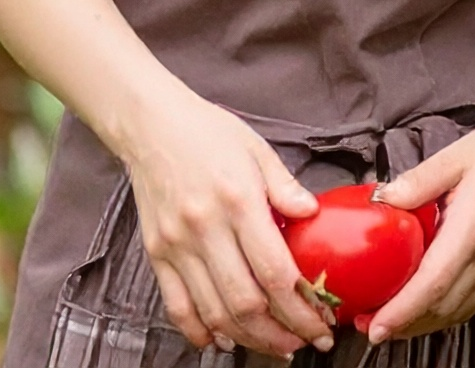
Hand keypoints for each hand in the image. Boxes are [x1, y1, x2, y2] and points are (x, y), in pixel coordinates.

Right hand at [115, 83, 329, 354]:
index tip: (322, 324)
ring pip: (213, 311)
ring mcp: (177, 246)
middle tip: (306, 343)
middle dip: (280, 333)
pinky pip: (177, 305)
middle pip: (245, 301)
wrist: (152, 128)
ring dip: (247, 338)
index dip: (300, 307)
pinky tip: (222, 340)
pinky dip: (200, 330)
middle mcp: (205, 230)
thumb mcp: (258, 150)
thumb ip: (285, 187)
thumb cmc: (211, 134)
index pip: (274, 270)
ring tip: (276, 347)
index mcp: (238, 202)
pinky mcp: (156, 254)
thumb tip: (313, 214)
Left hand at [361, 110, 474, 342]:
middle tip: (368, 324)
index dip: (400, 312)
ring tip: (393, 320)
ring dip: (424, 323)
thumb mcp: (458, 154)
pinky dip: (448, 312)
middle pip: (442, 309)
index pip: (432, 285)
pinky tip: (429, 305)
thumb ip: (418, 180)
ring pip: (459, 312)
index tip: (373, 327)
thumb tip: (381, 199)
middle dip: (403, 325)